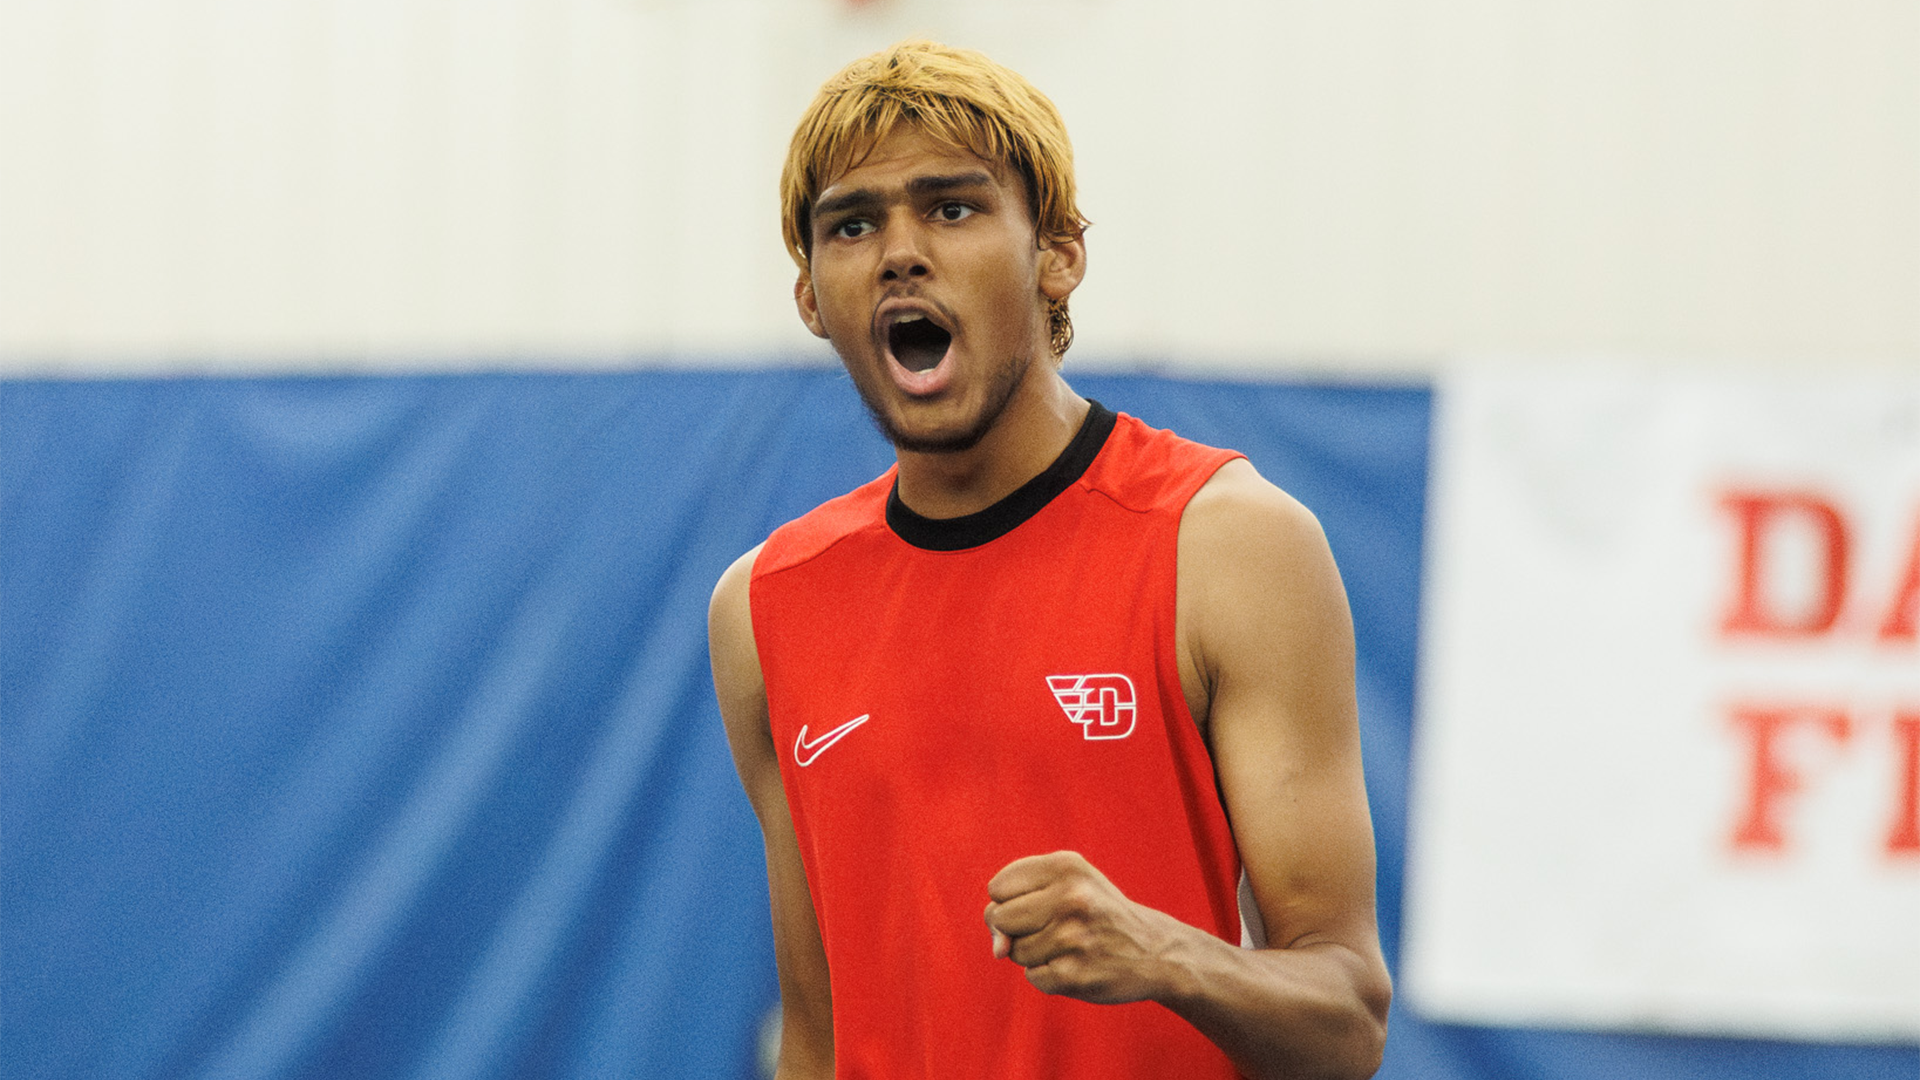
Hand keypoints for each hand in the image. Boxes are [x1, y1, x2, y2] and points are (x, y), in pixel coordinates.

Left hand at [983, 851, 1188, 1004]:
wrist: (1154, 950)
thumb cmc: (1095, 912)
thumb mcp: (1064, 885)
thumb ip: (1014, 905)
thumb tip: (998, 949)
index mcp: (1066, 866)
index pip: (997, 888)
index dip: (1010, 901)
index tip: (1039, 905)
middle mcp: (1071, 897)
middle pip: (999, 918)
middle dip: (1015, 928)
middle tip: (1051, 927)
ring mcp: (1073, 938)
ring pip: (1014, 951)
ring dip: (1034, 954)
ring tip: (1069, 946)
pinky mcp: (1074, 974)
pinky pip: (1033, 977)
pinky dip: (1049, 975)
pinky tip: (1077, 965)